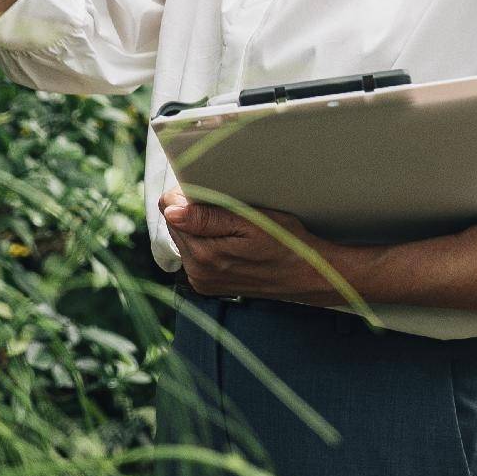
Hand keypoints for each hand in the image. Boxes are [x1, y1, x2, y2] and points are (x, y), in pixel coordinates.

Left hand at [157, 187, 340, 303]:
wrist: (306, 274)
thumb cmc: (285, 242)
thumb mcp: (252, 222)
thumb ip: (208, 218)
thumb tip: (170, 211)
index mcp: (203, 255)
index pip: (170, 210)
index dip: (187, 194)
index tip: (210, 191)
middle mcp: (197, 272)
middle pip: (175, 224)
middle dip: (193, 210)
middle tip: (227, 206)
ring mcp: (202, 281)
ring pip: (184, 237)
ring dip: (200, 226)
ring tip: (231, 223)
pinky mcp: (208, 284)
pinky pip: (195, 253)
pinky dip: (206, 240)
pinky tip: (230, 239)